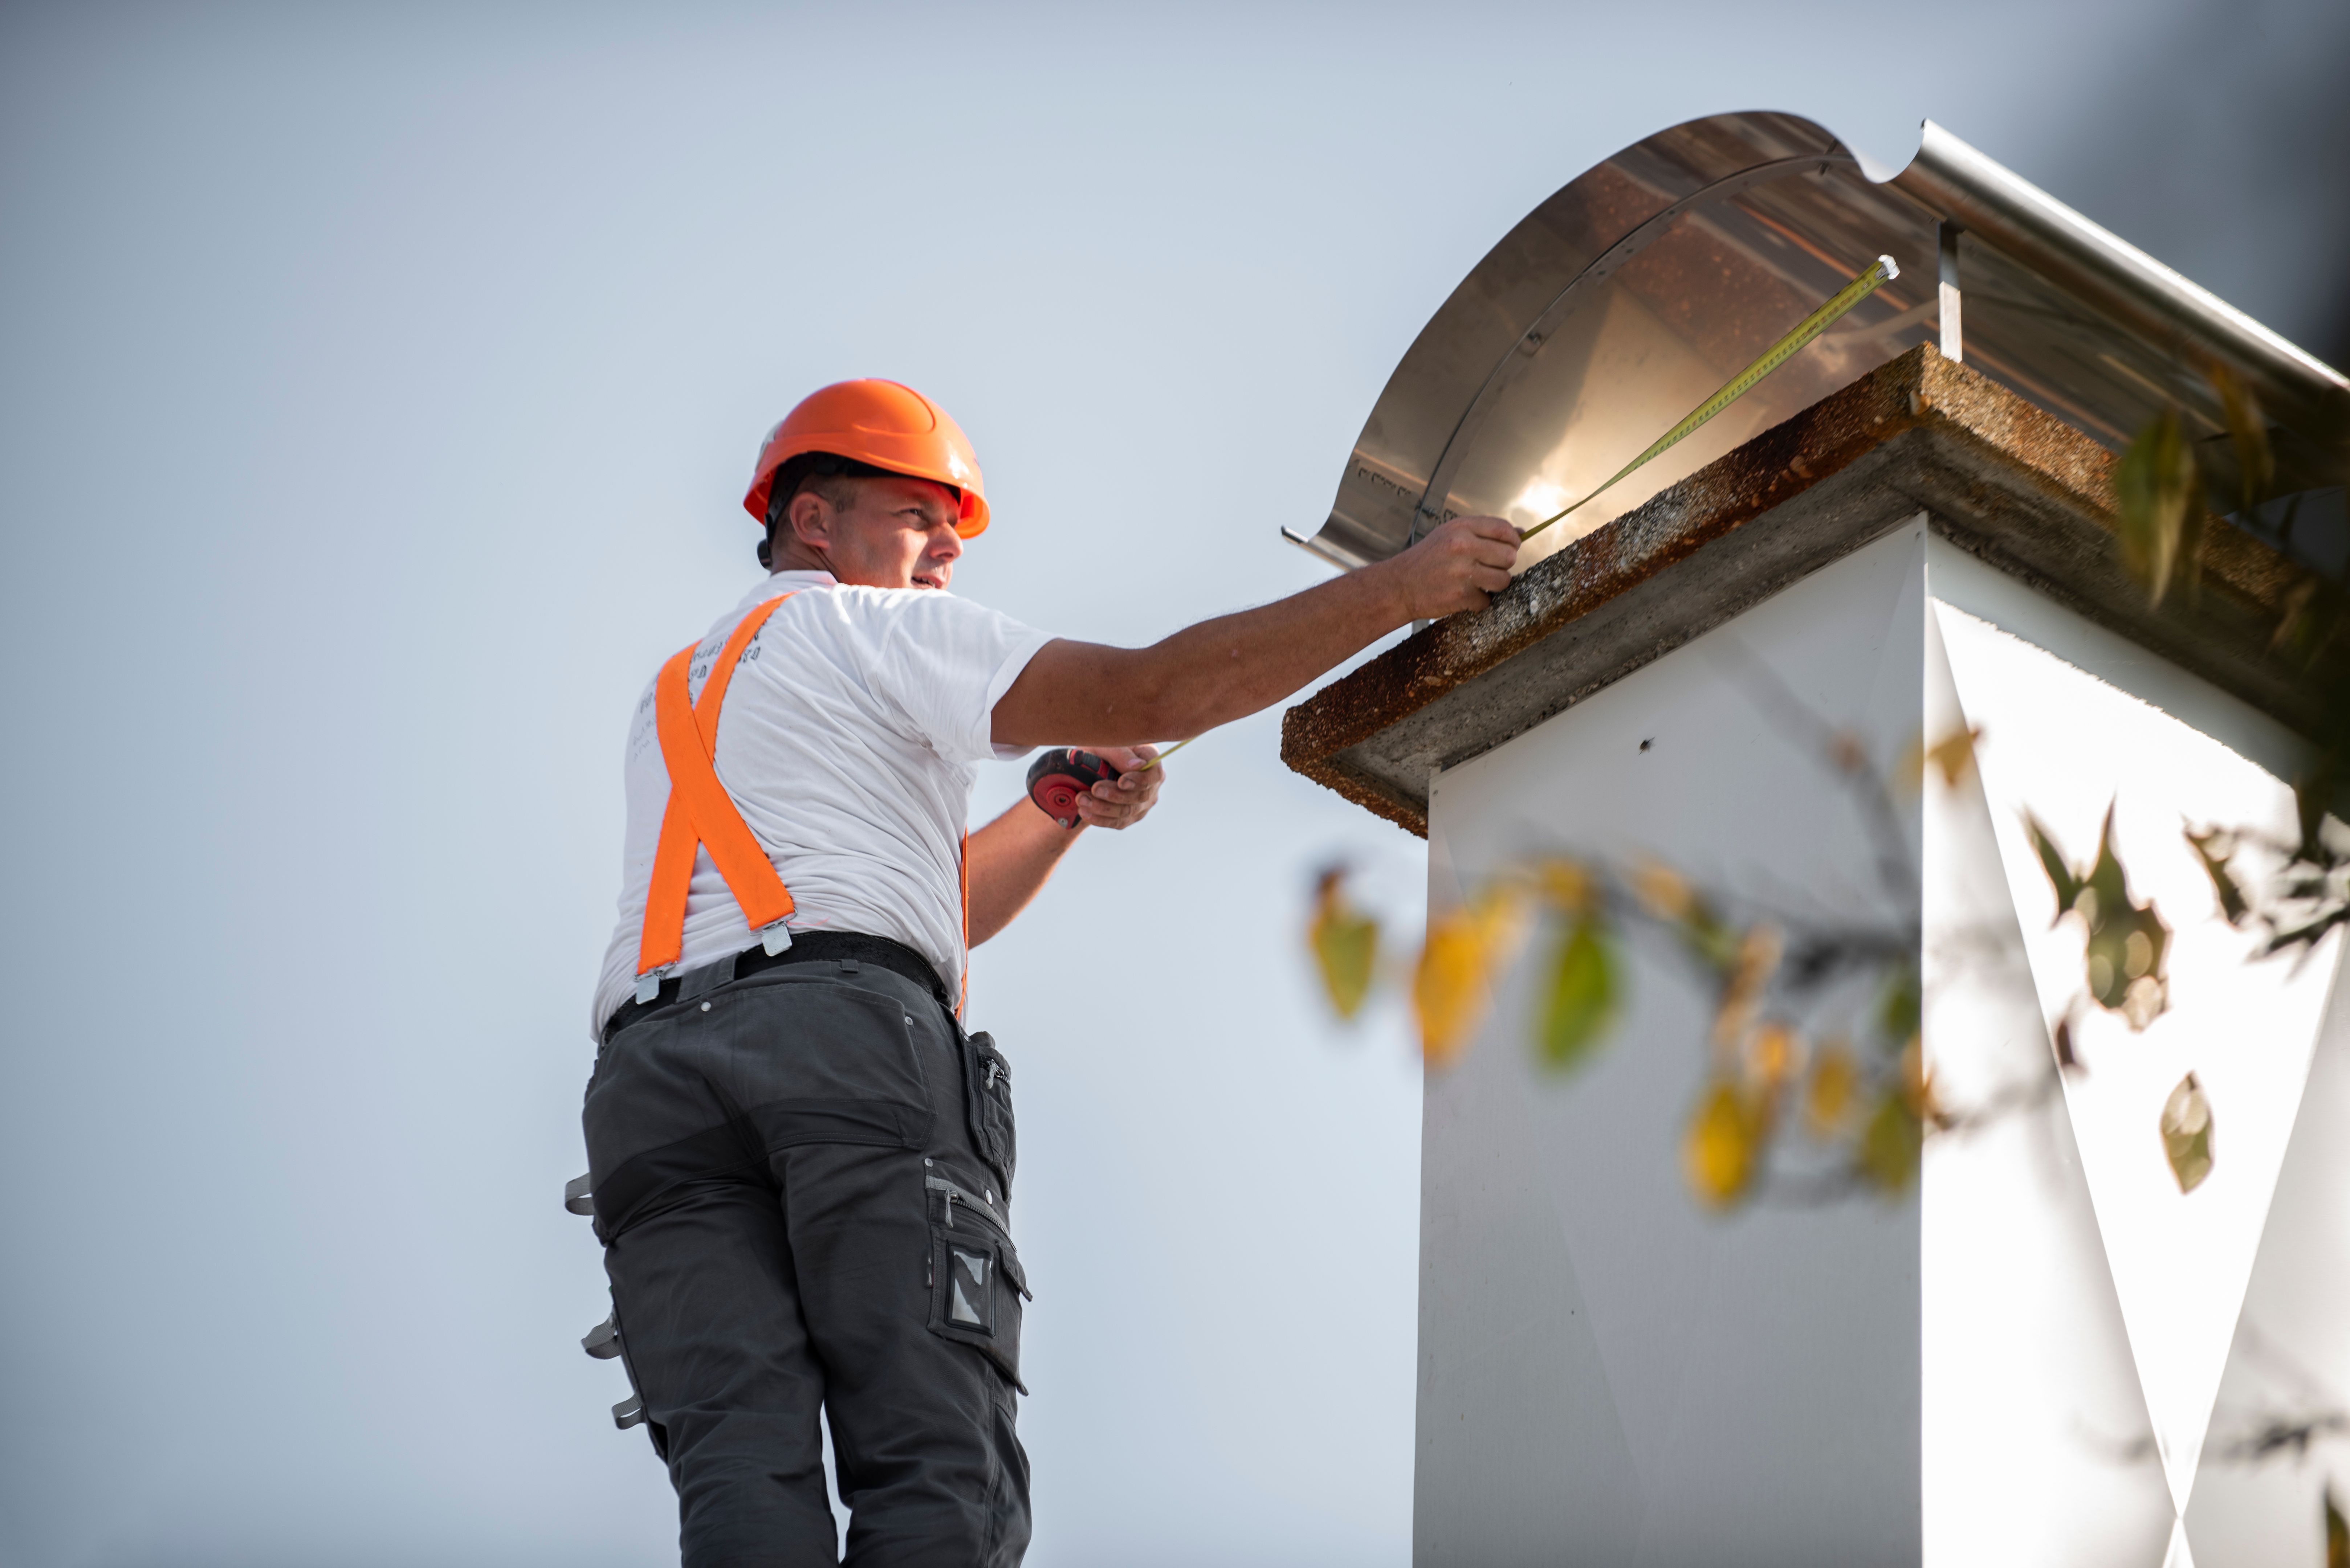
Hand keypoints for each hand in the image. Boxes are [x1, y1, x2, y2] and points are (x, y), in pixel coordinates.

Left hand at [1076, 744, 1165, 829]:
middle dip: (1116, 795)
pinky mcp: (1129, 817)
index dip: (1139, 780)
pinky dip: (1100, 819)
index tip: (1121, 782)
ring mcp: (1142, 803)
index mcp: (1150, 761)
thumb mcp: (1105, 745)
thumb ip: (1121, 753)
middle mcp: (1151, 784)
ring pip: (1128, 811)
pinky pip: (1118, 822)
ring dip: (1103, 808)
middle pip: (1141, 796)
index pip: (1154, 774)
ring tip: (1082, 800)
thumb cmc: (1099, 750)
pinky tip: (1085, 812)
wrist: (1086, 769)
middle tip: (1095, 789)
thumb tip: (1137, 765)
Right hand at [1377, 514, 1520, 618]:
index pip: (1504, 529)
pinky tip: (1462, 594)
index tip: (1508, 548)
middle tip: (1487, 568)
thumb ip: (1483, 532)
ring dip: (1493, 584)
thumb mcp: (1450, 534)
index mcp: (1461, 527)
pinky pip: (1487, 600)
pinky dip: (1477, 601)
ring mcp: (1462, 572)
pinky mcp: (1461, 596)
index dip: (1512, 541)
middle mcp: (1462, 546)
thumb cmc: (1426, 559)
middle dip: (1502, 565)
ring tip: (1476, 582)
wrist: (1399, 586)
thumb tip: (1521, 533)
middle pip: (1509, 556)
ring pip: (1504, 580)